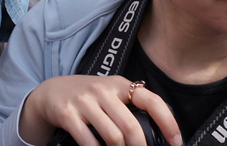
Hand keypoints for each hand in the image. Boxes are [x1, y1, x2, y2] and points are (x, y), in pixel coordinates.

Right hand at [21, 76, 181, 145]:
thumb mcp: (110, 93)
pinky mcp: (67, 113)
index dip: (168, 123)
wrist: (50, 92)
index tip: (176, 143)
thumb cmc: (87, 97)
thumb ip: (130, 107)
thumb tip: (159, 134)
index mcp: (119, 85)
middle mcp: (102, 90)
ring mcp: (83, 101)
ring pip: (112, 136)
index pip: (151, 100)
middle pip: (131, 126)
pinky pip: (88, 141)